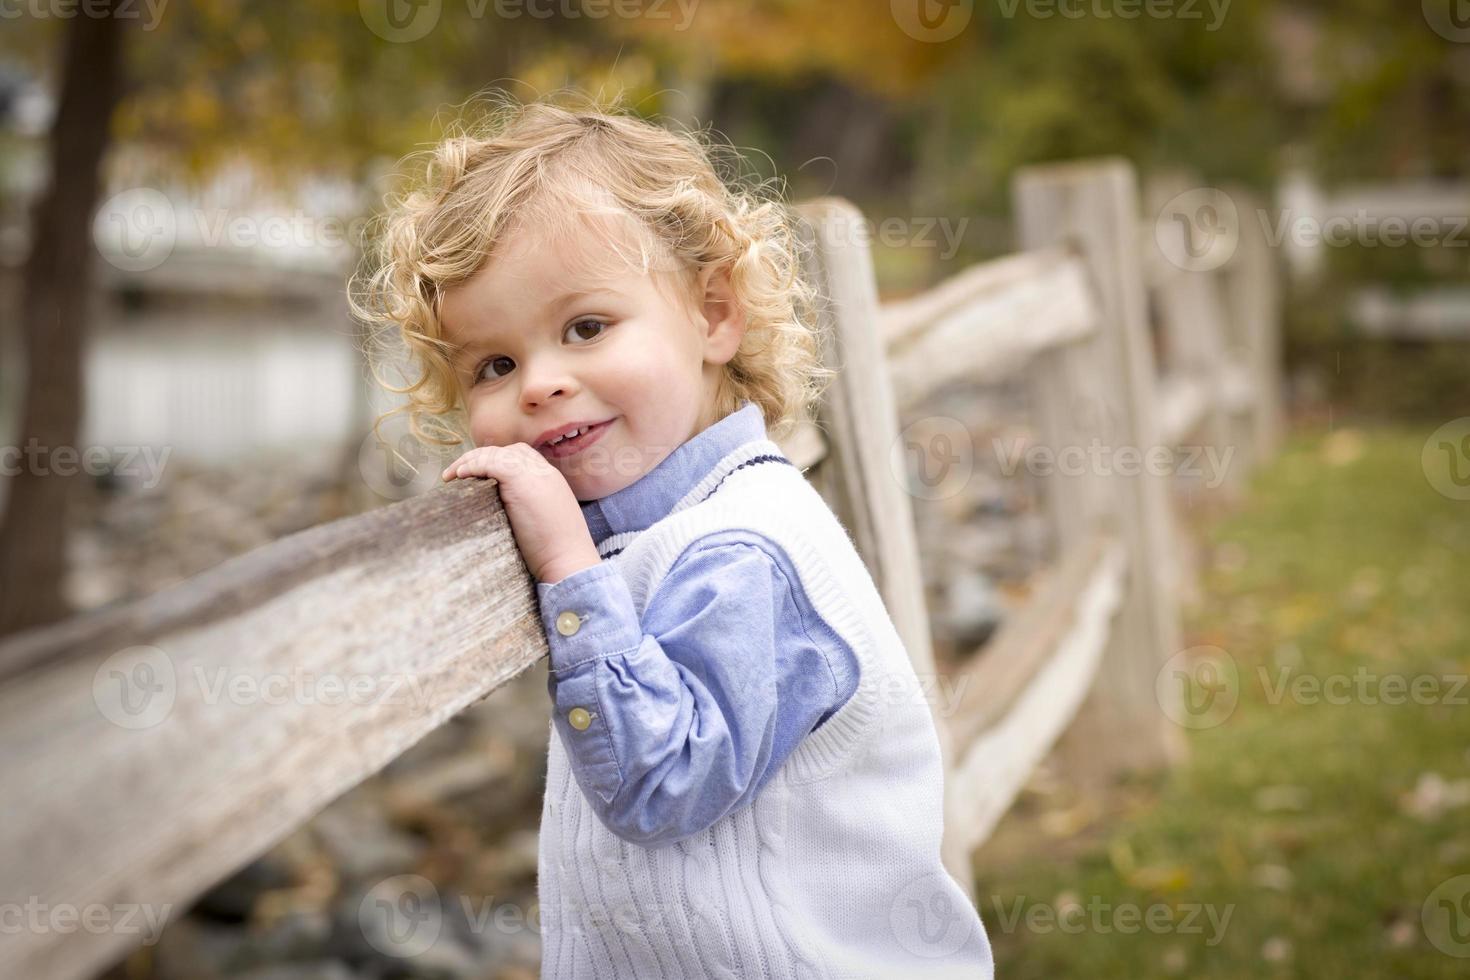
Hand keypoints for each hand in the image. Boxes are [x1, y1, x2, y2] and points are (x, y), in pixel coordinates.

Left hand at [441, 443, 600, 583]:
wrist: (569, 561)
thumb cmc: (556, 552)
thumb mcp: (545, 520)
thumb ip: (530, 506)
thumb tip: (505, 509)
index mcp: (551, 479)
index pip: (521, 456)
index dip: (496, 461)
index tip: (476, 476)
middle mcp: (543, 471)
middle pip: (507, 451)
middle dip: (480, 457)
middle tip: (458, 473)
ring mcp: (534, 474)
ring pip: (496, 454)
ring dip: (470, 461)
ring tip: (451, 475)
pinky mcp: (521, 480)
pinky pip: (490, 462)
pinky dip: (473, 465)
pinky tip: (459, 476)